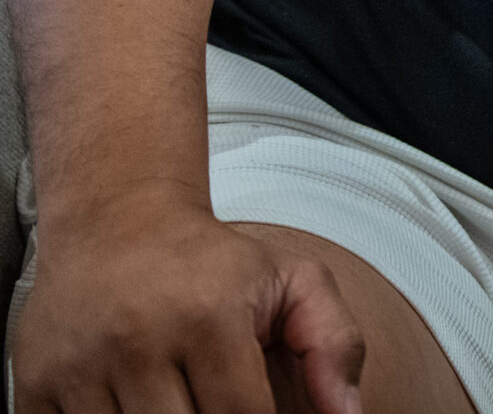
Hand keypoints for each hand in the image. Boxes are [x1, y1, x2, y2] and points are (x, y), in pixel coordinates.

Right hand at [14, 184, 364, 413]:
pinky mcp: (34, 385)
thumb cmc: (213, 263)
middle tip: (214, 404)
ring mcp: (80, 366)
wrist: (115, 222)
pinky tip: (132, 408)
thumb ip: (334, 343)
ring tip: (180, 402)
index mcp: (209, 316)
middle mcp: (138, 340)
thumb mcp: (292, 279)